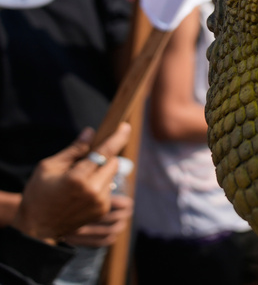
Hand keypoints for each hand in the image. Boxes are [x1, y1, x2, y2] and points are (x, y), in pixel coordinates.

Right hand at [11, 123, 131, 243]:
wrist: (36, 227)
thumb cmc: (38, 193)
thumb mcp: (49, 167)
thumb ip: (73, 150)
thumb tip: (91, 132)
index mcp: (77, 178)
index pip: (105, 152)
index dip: (118, 137)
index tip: (125, 127)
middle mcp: (92, 190)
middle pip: (113, 163)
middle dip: (105, 157)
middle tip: (89, 160)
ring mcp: (99, 202)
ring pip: (112, 176)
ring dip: (102, 172)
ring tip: (80, 180)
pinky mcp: (102, 210)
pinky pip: (109, 189)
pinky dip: (100, 185)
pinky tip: (83, 191)